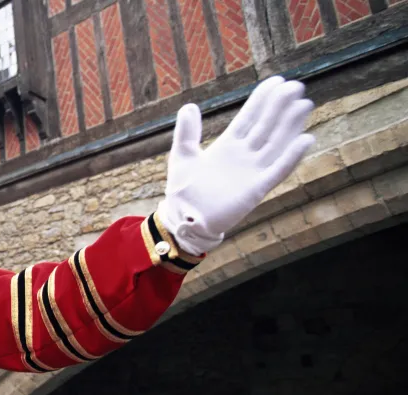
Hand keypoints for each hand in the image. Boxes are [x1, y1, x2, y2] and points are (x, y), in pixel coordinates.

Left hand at [158, 76, 315, 254]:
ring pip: (276, 143)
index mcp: (228, 145)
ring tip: (304, 104)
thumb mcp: (182, 155)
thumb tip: (189, 106)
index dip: (262, 99)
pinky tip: (306, 139)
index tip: (276, 81)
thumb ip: (187, 132)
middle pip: (266, 126)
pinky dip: (292, 156)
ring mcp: (252, 171)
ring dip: (290, 125)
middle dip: (280, 106)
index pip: (249, 117)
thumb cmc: (183, 190)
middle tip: (296, 85)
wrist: (185, 218)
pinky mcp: (257, 189)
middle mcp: (244, 155)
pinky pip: (278, 170)